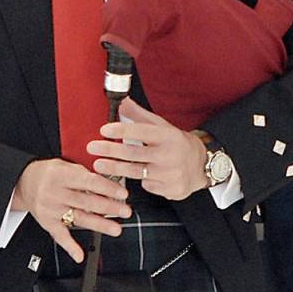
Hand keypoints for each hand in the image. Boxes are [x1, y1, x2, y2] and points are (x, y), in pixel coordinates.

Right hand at [11, 158, 129, 263]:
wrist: (23, 181)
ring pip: (79, 218)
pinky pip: (60, 236)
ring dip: (99, 225)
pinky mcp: (47, 222)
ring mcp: (51, 209)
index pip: (89, 182)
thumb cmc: (48, 172)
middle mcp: (55, 193)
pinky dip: (70, 247)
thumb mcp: (65, 165)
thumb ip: (84, 174)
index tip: (122, 193)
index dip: (108, 188)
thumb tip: (107, 185)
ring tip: (116, 229)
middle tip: (125, 211)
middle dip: (109, 207)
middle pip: (87, 202)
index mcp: (61, 175)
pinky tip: (80, 255)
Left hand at [88, 96, 208, 200]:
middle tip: (91, 148)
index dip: (121, 130)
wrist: (201, 166)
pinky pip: (146, 185)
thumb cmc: (175, 143)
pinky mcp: (170, 190)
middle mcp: (169, 155)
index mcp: (167, 136)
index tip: (104, 129)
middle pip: (134, 153)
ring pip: (136, 172)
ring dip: (114, 168)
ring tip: (98, 165)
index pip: (141, 131)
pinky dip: (137, 180)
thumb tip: (121, 101)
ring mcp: (170, 174)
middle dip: (110, 150)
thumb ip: (139, 115)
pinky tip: (134, 175)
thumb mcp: (161, 126)